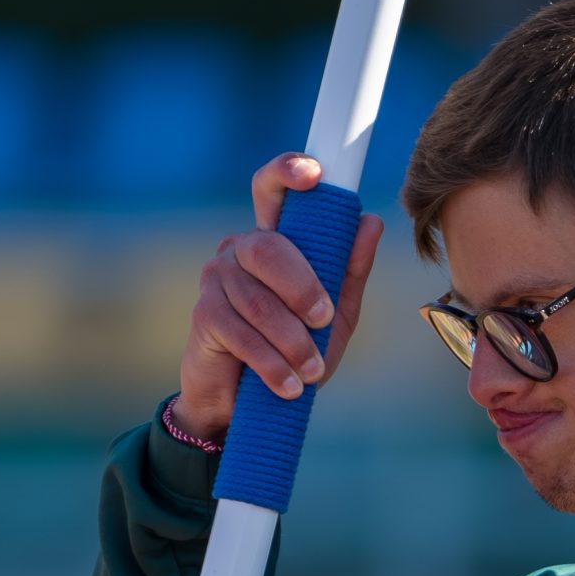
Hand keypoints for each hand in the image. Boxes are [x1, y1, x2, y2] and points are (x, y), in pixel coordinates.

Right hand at [174, 154, 384, 441]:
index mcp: (275, 240)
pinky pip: (240, 333)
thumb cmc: (293, 353)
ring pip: (258, 300)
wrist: (246, 403)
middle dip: (303, 287)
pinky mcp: (204, 314)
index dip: (286, 172)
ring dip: (292, 341)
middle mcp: (240, 249)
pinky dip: (271, 363)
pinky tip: (289, 385)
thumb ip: (350, 272)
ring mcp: (217, 278)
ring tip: (312, 371)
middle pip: (269, 248)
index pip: (271, 190)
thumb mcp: (334, 318)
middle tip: (325, 320)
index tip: (314, 174)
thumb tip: (370, 221)